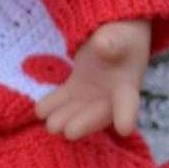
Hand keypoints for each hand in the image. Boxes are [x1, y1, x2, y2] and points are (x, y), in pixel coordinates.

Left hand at [33, 18, 150, 140]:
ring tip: (51, 125)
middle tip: (70, 132)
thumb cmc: (123, 35)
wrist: (116, 35)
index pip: (129, 101)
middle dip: (85, 123)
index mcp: (127, 83)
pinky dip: (52, 105)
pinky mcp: (76, 88)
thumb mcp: (121, 35)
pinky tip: (40, 111)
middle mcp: (110, 95)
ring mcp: (92, 93)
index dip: (126, 114)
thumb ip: (113, 42)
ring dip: (65, 118)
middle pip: (98, 112)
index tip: (124, 129)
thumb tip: (102, 46)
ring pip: (78, 110)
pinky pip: (64, 99)